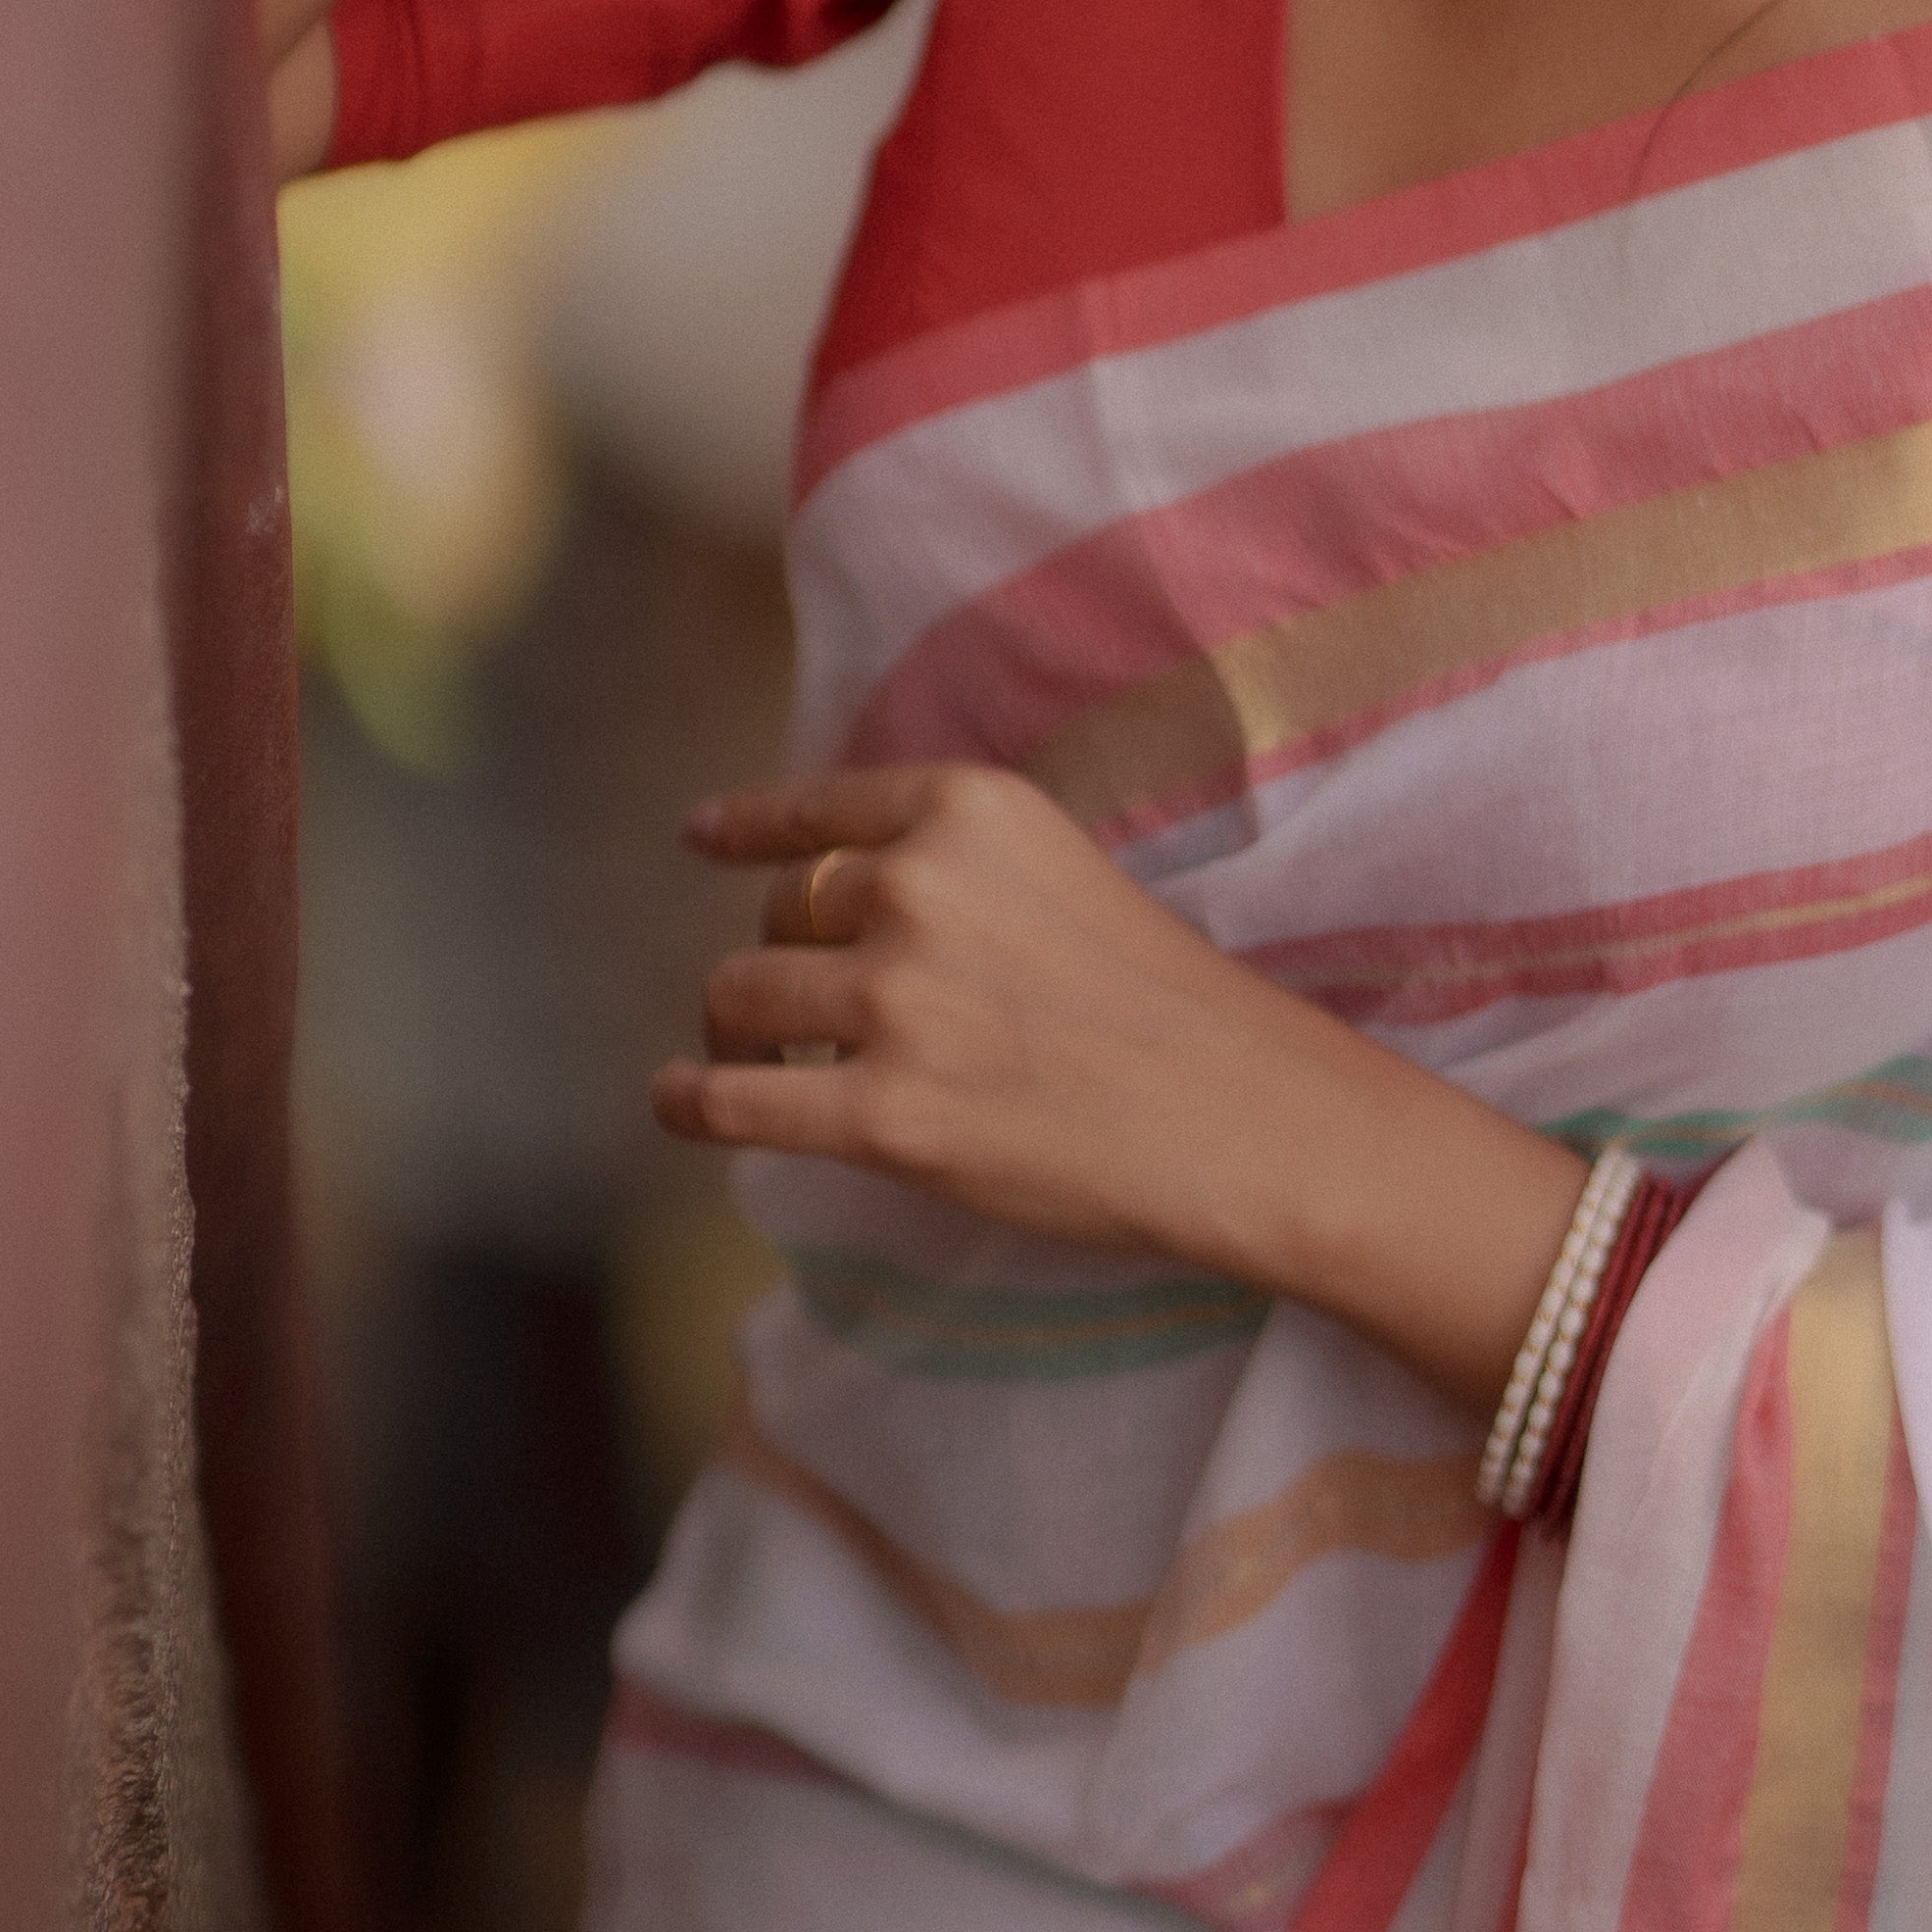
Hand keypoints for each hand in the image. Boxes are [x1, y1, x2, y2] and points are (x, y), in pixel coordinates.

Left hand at [656, 763, 1585, 1407]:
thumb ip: (962, 872)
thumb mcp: (1067, 878)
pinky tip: (683, 1101)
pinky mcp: (884, 1113)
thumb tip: (835, 905)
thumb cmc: (1178, 1013)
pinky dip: (687, 1100)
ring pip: (738, 1000)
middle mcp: (920, 887)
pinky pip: (726, 1101)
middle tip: (806, 1019)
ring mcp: (897, 1001)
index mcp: (972, 812)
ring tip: (751, 1066)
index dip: (748, 826)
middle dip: (784, 965)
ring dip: (733, 1036)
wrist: (1247, 1121)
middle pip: (779, 918)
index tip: (701, 837)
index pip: (820, 810)